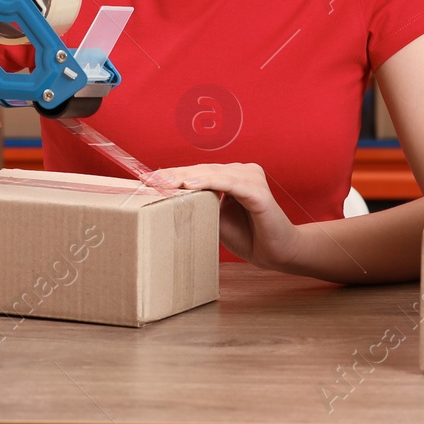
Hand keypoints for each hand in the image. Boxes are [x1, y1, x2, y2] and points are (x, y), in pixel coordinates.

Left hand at [155, 163, 299, 270]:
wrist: (277, 253)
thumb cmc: (248, 236)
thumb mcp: (214, 219)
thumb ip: (199, 205)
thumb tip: (170, 199)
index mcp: (231, 176)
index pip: (196, 172)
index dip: (172, 175)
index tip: (146, 180)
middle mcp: (242, 172)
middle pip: (201, 170)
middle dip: (173, 175)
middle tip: (148, 179)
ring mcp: (251, 178)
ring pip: (212, 173)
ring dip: (186, 177)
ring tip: (164, 183)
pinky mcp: (258, 191)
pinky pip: (230, 184)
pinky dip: (209, 182)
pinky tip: (190, 185)